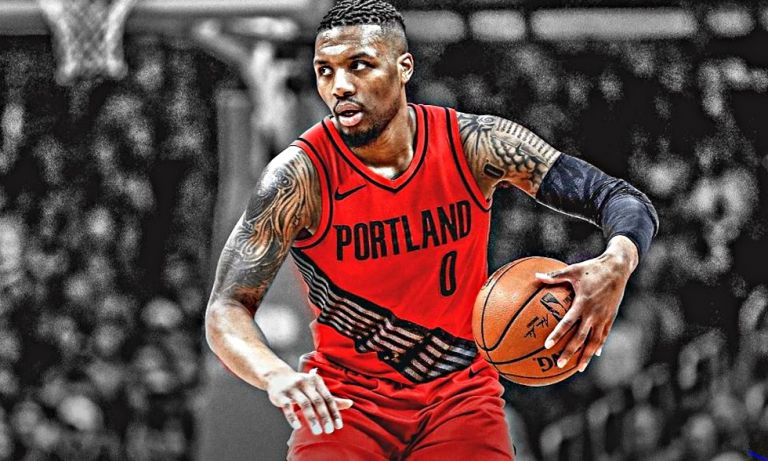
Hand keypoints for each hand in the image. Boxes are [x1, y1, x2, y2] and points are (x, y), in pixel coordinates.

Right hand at [265, 367, 353, 434]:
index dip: (334, 412)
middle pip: (317, 401)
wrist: (277, 376)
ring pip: (304, 404)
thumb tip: (350, 404)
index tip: (338, 426)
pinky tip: (297, 426)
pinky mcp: (280, 395)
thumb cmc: (301, 385)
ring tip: (317, 431)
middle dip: (324, 416)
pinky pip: (287, 407)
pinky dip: (292, 417)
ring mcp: (292, 388)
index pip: (328, 398)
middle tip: (329, 430)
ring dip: (312, 418)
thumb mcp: (316, 389)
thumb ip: (331, 398)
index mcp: (316, 381)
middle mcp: (305, 383)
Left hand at [535, 236, 638, 372]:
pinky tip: (595, 355)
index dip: (557, 335)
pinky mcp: (611, 317)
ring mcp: (604, 317)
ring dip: (586, 356)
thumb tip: (537, 276)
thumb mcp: (573, 270)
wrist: (618, 268)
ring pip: (595, 341)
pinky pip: (604, 335)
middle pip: (581, 338)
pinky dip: (599, 345)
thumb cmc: (592, 268)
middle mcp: (594, 313)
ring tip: (578, 368)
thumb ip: (555, 276)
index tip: (547, 345)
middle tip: (558, 364)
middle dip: (570, 352)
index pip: (567, 323)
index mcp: (583, 303)